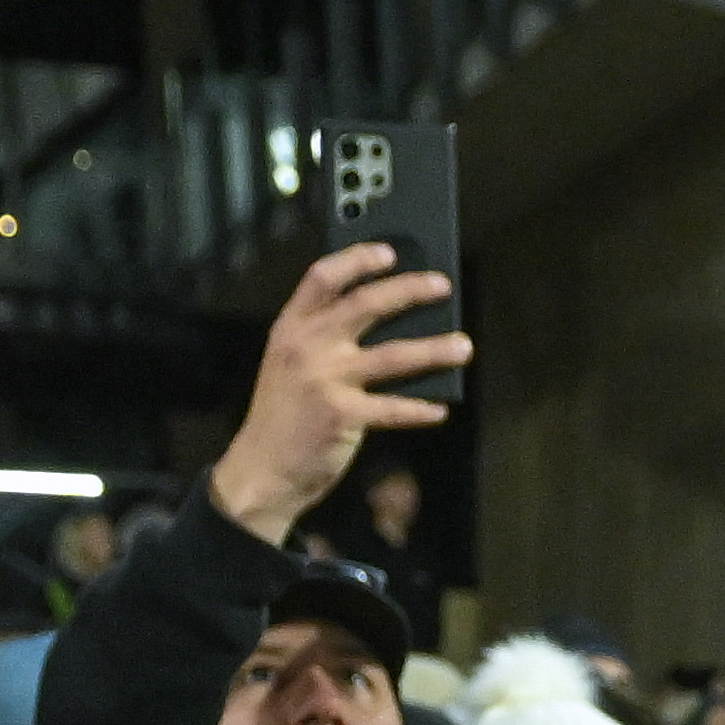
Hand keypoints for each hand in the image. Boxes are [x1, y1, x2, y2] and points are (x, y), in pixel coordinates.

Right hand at [210, 242, 466, 548]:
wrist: (260, 471)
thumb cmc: (282, 418)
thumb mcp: (288, 366)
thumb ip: (321, 340)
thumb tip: (388, 322)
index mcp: (291, 328)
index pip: (323, 277)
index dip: (358, 259)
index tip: (389, 252)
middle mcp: (307, 347)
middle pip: (366, 304)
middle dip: (409, 290)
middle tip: (442, 286)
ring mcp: (325, 380)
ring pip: (393, 356)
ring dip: (434, 350)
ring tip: (463, 346)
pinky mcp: (342, 416)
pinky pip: (393, 408)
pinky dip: (420, 409)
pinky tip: (440, 409)